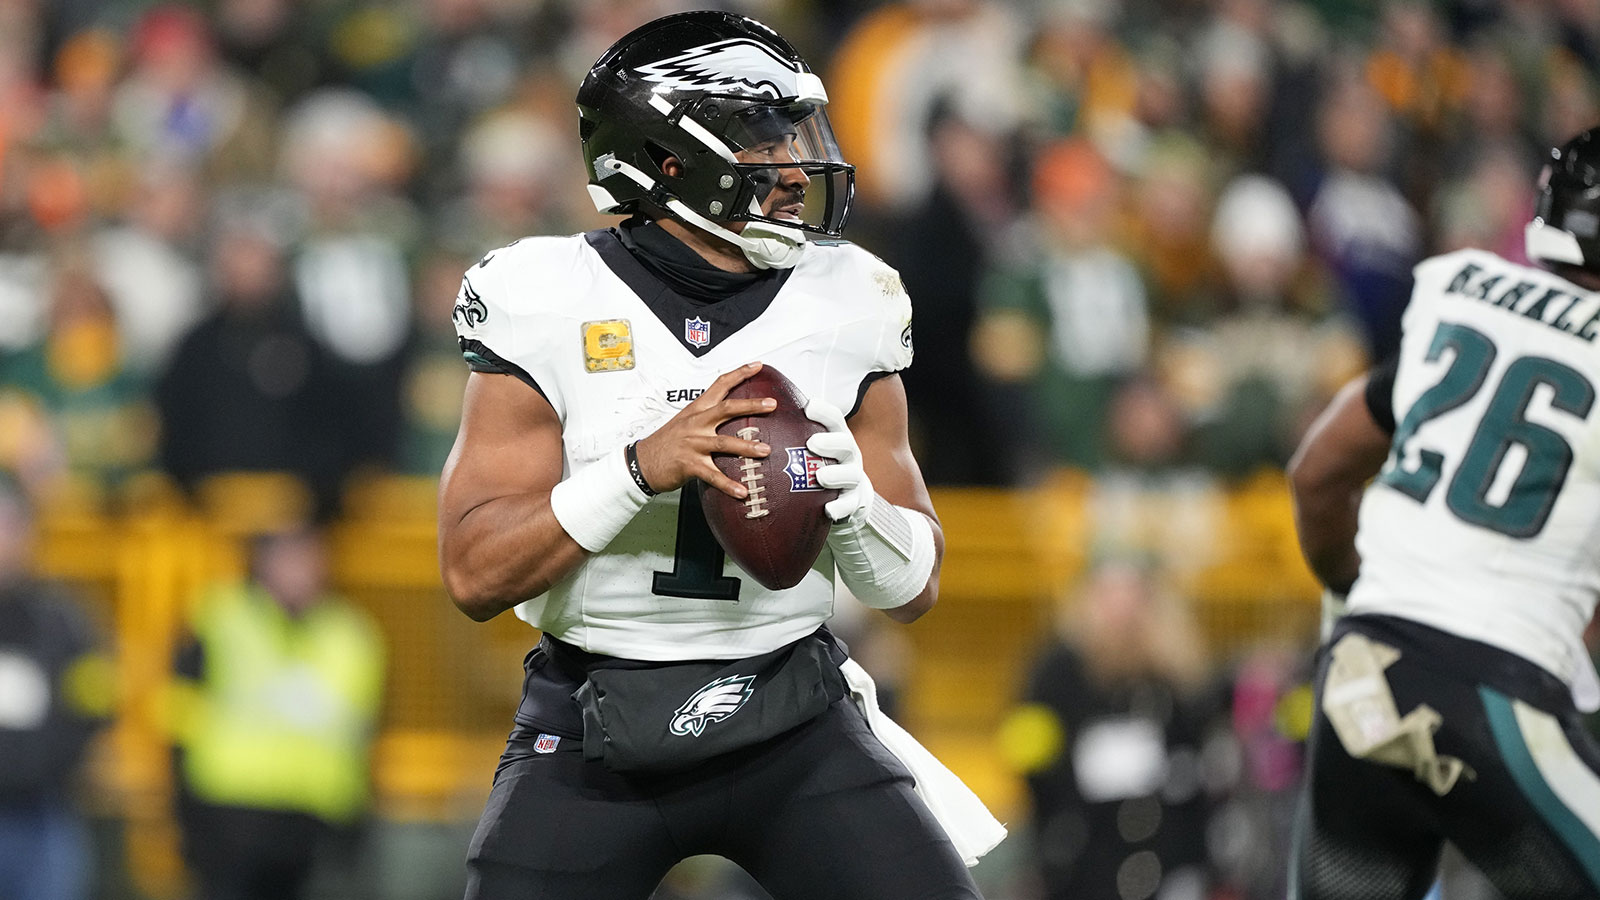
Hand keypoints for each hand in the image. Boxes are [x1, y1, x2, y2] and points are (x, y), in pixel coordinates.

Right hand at [634, 363, 773, 498]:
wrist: (642, 462)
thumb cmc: (667, 443)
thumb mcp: (685, 422)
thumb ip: (707, 416)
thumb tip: (732, 413)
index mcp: (696, 410)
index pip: (719, 385)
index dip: (739, 374)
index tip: (757, 366)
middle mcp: (696, 424)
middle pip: (726, 409)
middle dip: (751, 405)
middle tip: (771, 404)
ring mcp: (692, 444)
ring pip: (724, 443)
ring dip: (747, 447)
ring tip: (765, 450)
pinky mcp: (689, 464)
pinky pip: (713, 476)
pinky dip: (728, 485)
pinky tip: (742, 491)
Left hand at [804, 397, 872, 522]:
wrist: (850, 492)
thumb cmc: (822, 462)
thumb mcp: (813, 446)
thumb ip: (794, 433)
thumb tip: (762, 412)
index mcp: (838, 436)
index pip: (834, 420)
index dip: (823, 412)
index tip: (808, 406)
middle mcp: (848, 454)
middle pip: (845, 444)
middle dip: (830, 442)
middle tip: (812, 442)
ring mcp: (853, 477)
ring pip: (850, 474)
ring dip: (836, 474)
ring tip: (820, 476)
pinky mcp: (854, 500)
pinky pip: (849, 504)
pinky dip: (840, 507)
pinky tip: (828, 509)